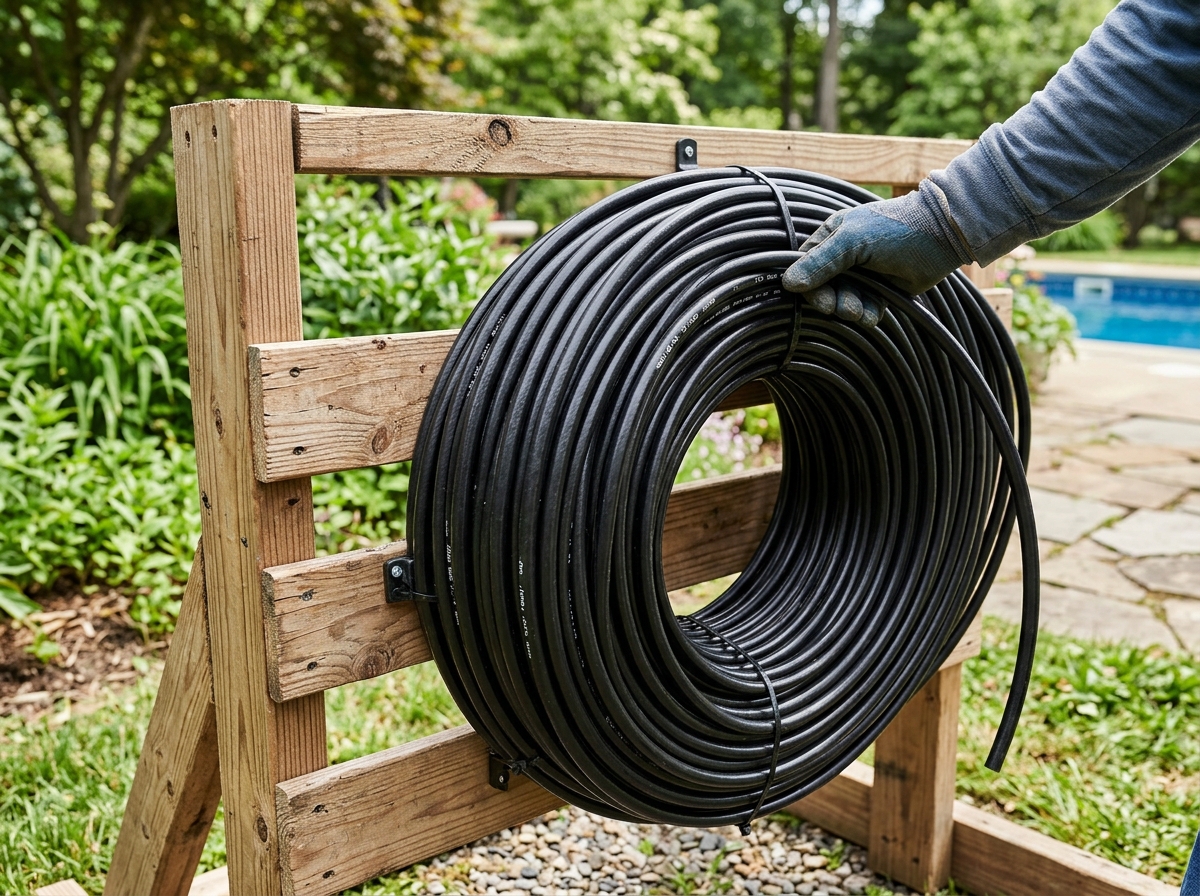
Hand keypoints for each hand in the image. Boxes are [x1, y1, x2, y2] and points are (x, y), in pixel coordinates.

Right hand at [782, 183, 972, 324]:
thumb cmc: (894, 229)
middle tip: (842, 308)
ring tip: (861, 309)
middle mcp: (842, 258)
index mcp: (831, 238)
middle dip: (831, 302)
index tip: (820, 299)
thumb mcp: (853, 241)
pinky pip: (864, 311)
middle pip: (822, 290)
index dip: (808, 287)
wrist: (940, 235)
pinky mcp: (880, 292)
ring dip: (849, 311)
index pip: (804, 268)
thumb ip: (821, 262)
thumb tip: (788, 284)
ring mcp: (861, 276)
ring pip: (842, 303)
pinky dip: (868, 315)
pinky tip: (877, 311)